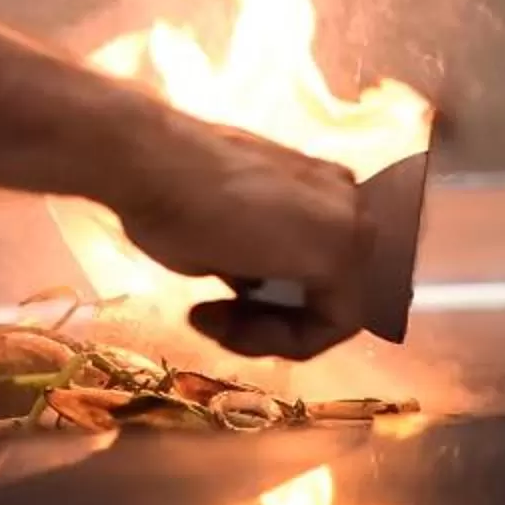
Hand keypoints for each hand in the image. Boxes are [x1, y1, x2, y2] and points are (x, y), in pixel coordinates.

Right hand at [112, 116, 366, 356]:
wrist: (152, 165)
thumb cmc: (169, 190)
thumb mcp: (219, 236)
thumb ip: (253, 256)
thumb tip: (254, 281)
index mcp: (320, 187)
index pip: (311, 270)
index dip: (259, 304)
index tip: (205, 306)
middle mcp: (347, 200)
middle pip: (324, 293)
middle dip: (264, 319)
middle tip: (208, 319)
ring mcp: (352, 226)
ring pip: (328, 312)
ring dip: (265, 333)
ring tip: (208, 321)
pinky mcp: (342, 256)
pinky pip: (328, 325)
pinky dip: (277, 340)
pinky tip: (225, 326)